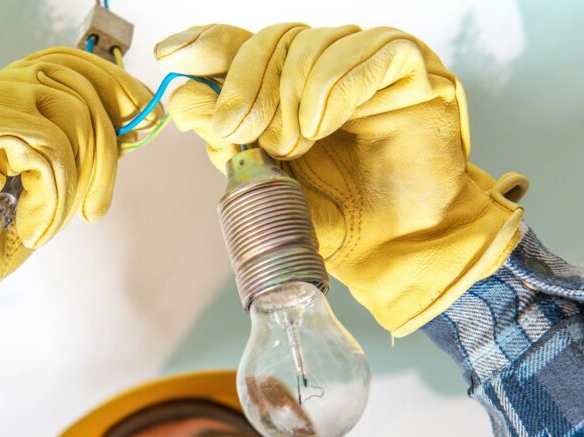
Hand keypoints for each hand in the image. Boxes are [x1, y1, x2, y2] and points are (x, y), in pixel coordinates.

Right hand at [0, 49, 158, 378]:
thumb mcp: (35, 181)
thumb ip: (68, 146)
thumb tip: (127, 128)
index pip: (63, 63)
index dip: (109, 86)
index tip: (142, 116)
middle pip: (76, 85)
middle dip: (104, 149)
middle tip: (96, 206)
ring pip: (71, 119)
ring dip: (74, 185)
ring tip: (48, 224)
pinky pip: (52, 153)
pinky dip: (52, 199)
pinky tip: (31, 225)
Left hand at [155, 24, 527, 334]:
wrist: (397, 249)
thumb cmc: (340, 220)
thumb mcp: (269, 185)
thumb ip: (228, 141)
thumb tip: (183, 99)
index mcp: (289, 90)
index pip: (244, 46)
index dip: (206, 45)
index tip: (172, 58)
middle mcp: (327, 67)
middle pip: (273, 41)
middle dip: (245, 84)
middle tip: (239, 129)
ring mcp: (369, 62)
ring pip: (313, 44)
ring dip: (291, 95)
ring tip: (296, 145)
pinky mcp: (411, 68)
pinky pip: (368, 50)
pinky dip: (334, 85)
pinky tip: (322, 124)